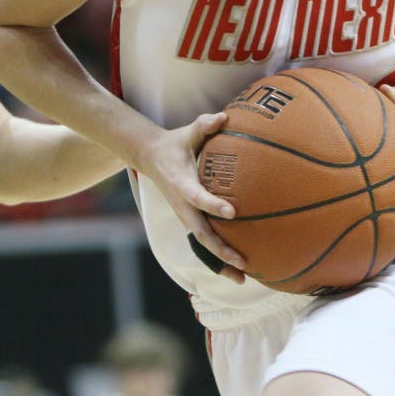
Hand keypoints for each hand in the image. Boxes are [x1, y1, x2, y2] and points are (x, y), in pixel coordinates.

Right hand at [141, 112, 245, 282]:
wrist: (151, 157)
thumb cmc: (176, 143)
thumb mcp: (187, 131)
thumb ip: (205, 124)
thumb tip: (223, 116)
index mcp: (181, 183)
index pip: (198, 197)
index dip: (214, 205)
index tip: (232, 212)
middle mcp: (183, 205)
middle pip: (202, 233)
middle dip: (222, 249)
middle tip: (242, 262)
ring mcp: (186, 216)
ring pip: (203, 244)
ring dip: (221, 263)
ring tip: (243, 278)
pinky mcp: (190, 221)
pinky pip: (205, 242)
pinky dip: (219, 257)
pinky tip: (238, 270)